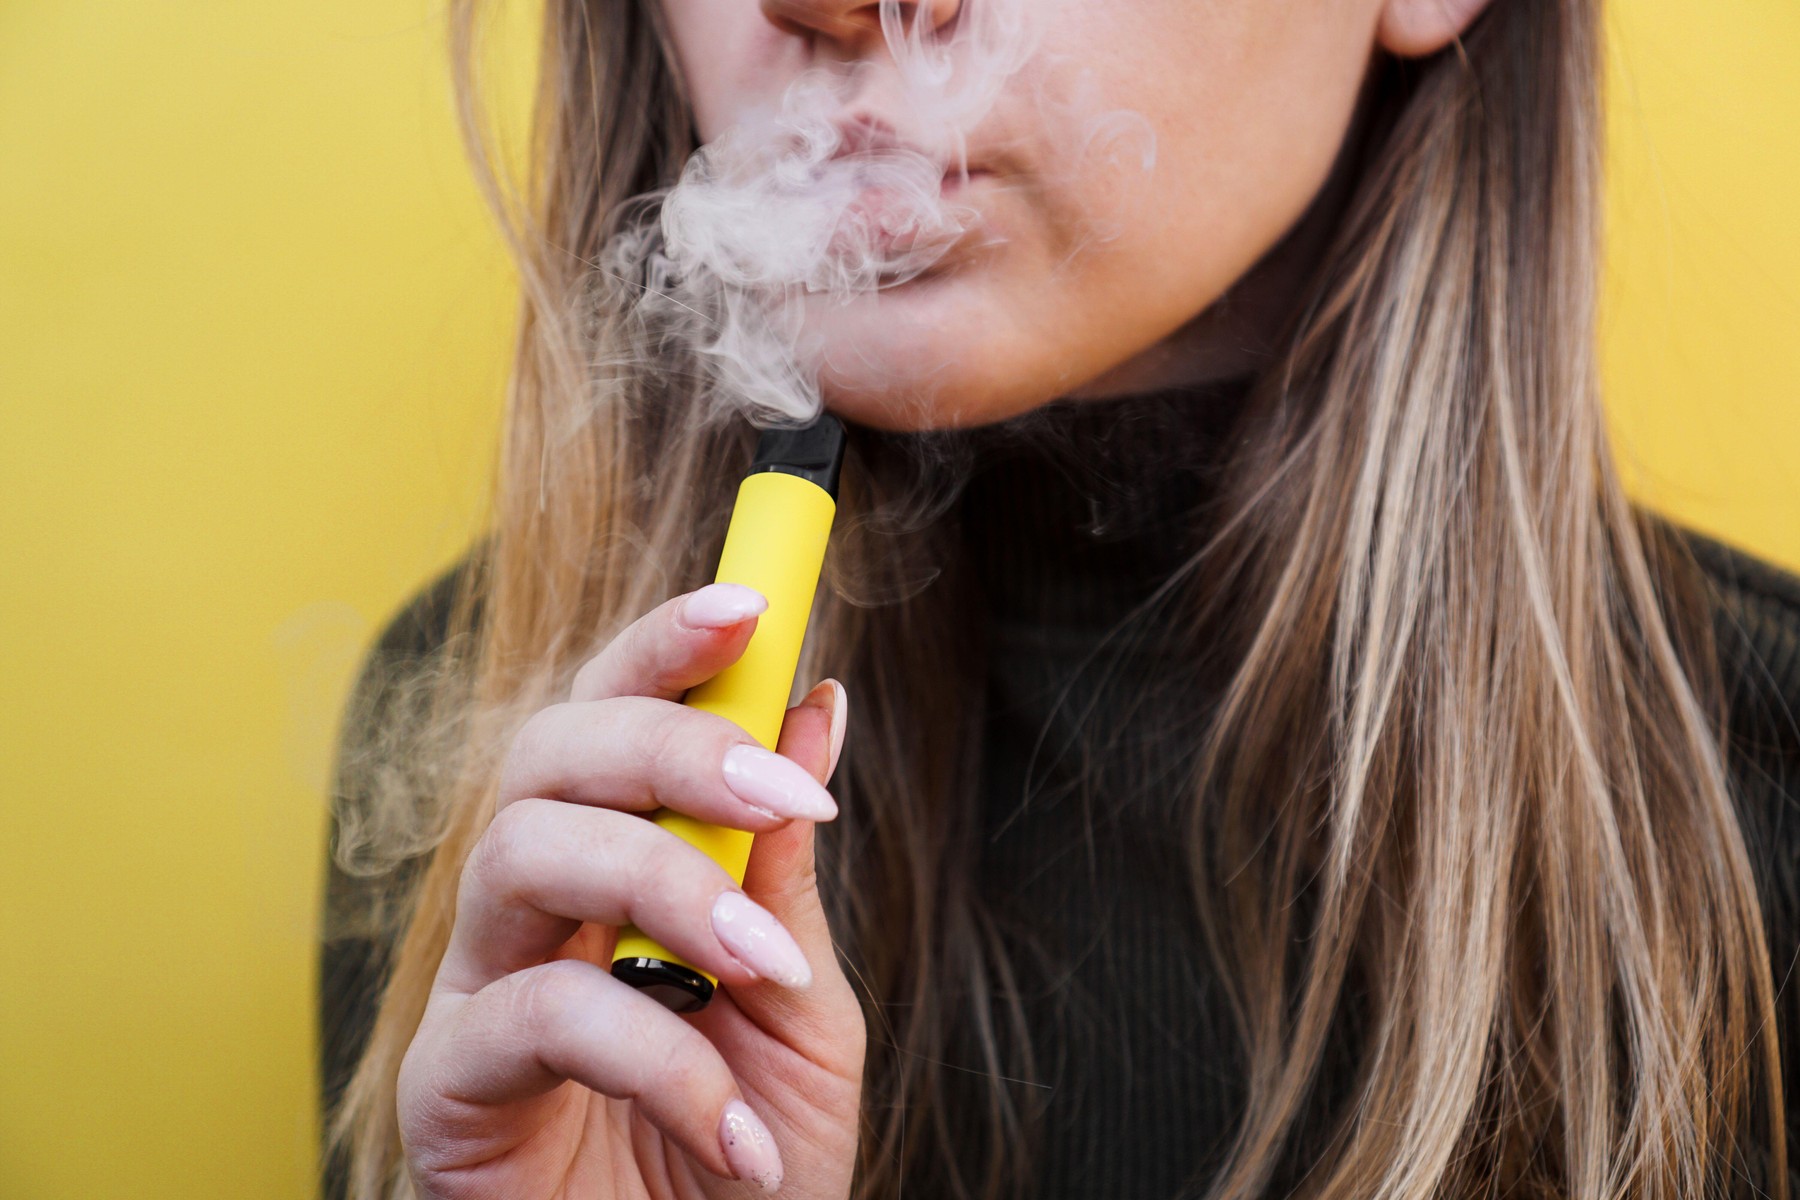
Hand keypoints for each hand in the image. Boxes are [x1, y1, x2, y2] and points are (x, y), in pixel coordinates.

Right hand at [396, 582, 864, 1197]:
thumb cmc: (748, 1157)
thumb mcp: (799, 1001)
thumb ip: (784, 865)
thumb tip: (816, 706)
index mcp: (615, 871)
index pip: (613, 720)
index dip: (665, 648)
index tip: (754, 603)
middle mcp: (535, 910)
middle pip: (548, 753)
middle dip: (669, 743)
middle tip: (784, 791)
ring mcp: (483, 988)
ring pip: (523, 849)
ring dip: (668, 884)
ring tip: (765, 965)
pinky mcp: (449, 1086)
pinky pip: (538, 1016)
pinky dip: (658, 1059)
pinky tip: (732, 1124)